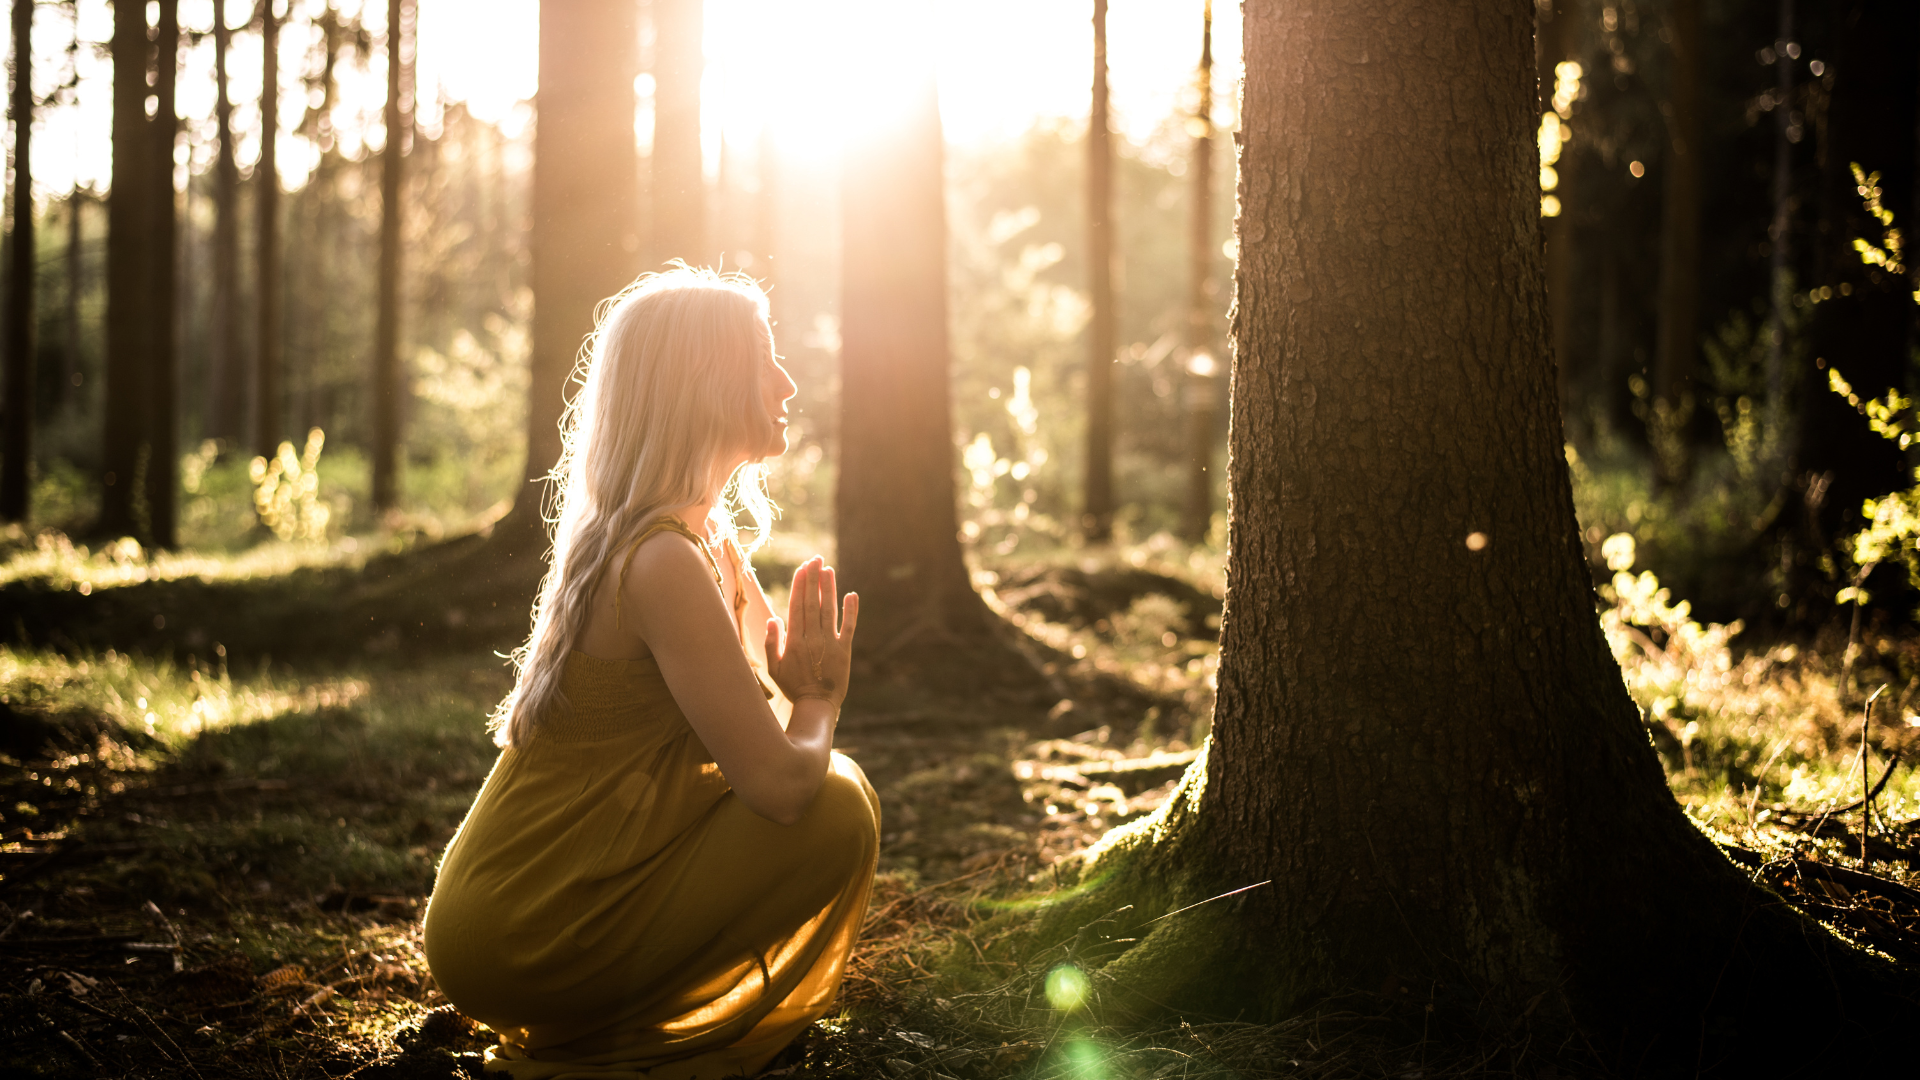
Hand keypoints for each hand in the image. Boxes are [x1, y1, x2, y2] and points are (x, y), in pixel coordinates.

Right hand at [764, 557, 858, 707]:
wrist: (816, 705)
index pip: (796, 606)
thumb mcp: (773, 668)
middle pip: (812, 603)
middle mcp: (812, 638)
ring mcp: (829, 643)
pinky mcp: (845, 650)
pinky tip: (851, 594)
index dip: (799, 585)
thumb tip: (773, 619)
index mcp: (793, 641)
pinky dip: (851, 611)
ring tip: (828, 569)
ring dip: (828, 589)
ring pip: (829, 610)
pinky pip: (849, 627)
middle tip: (815, 559)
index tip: (801, 568)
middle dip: (813, 579)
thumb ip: (771, 643)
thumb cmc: (792, 687)